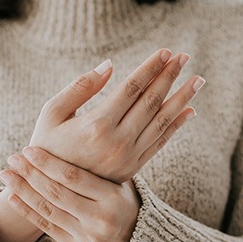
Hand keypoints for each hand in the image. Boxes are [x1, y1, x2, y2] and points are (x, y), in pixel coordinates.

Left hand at [0, 147, 140, 241]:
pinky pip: (47, 227)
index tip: (29, 149)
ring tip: (6, 175)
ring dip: (23, 191)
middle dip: (30, 173)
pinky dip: (27, 212)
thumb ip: (95, 165)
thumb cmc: (120, 200)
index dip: (47, 162)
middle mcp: (100, 219)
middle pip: (56, 193)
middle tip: (12, 158)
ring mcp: (87, 236)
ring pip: (48, 210)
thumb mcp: (118, 181)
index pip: (73, 177)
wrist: (134, 238)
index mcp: (112, 197)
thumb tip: (68, 130)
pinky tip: (12, 198)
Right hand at [29, 48, 204, 182]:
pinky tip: (189, 111)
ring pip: (161, 122)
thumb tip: (110, 65)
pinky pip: (159, 143)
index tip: (167, 51)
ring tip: (196, 80)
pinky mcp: (132, 169)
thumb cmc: (46, 146)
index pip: (132, 88)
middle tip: (185, 56)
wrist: (51, 190)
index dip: (150, 68)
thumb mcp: (51, 114)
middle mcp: (118, 142)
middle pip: (151, 102)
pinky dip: (175, 126)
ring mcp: (128, 158)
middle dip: (170, 76)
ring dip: (181, 99)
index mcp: (96, 125)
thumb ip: (80, 88)